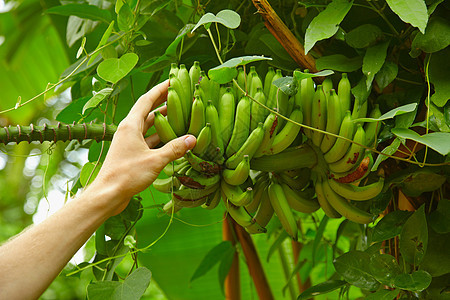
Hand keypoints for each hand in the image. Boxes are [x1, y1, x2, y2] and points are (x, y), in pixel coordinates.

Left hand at [90, 80, 195, 215]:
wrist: (108, 194)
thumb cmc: (127, 175)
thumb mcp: (155, 160)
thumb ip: (174, 149)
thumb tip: (192, 139)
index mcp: (130, 125)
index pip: (147, 100)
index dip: (160, 89)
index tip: (173, 81)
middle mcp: (129, 130)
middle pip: (148, 111)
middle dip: (164, 103)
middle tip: (180, 96)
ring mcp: (129, 142)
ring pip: (149, 127)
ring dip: (163, 121)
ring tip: (181, 115)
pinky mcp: (132, 154)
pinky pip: (148, 140)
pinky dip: (160, 138)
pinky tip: (173, 139)